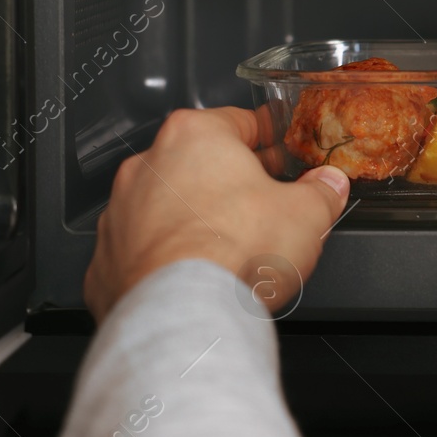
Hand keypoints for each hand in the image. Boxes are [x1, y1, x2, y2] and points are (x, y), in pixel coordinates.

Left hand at [83, 107, 349, 322]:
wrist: (184, 313)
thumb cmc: (234, 252)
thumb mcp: (306, 214)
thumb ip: (321, 191)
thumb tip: (328, 185)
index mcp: (195, 136)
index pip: (240, 122)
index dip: (269, 140)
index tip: (281, 151)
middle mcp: (149, 166)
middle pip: (200, 163)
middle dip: (231, 181)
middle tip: (263, 203)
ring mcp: (122, 212)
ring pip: (168, 205)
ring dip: (195, 218)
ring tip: (229, 246)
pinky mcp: (107, 259)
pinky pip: (144, 249)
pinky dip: (166, 257)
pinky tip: (194, 276)